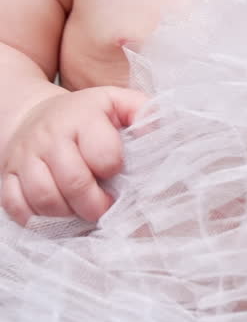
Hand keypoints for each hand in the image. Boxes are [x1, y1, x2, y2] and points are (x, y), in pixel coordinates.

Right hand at [1, 86, 145, 224]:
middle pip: (73, 181)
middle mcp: (51, 136)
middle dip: (95, 204)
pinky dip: (35, 219)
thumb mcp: (116, 102)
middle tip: (105, 208)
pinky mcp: (7, 175)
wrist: (36, 116)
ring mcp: (26, 157)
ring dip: (67, 214)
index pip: (103, 153)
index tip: (118, 174)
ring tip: (81, 213)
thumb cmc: (86, 116)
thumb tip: (156, 129)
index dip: (114, 169)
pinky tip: (54, 216)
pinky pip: (15, 206)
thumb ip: (142, 111)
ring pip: (43, 197)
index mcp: (83, 117)